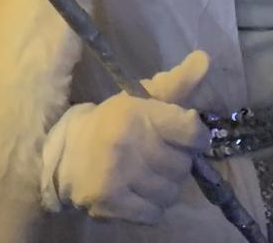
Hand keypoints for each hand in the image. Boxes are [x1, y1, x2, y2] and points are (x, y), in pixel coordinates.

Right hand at [42, 50, 210, 224]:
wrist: (67, 155)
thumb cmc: (113, 124)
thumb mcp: (141, 99)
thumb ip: (177, 83)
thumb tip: (206, 59)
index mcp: (134, 112)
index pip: (193, 132)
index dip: (195, 137)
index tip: (184, 137)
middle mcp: (125, 142)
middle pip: (183, 166)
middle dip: (175, 162)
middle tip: (156, 155)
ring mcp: (116, 175)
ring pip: (171, 192)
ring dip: (164, 186)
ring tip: (145, 174)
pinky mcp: (109, 203)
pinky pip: (155, 213)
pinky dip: (151, 207)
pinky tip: (136, 192)